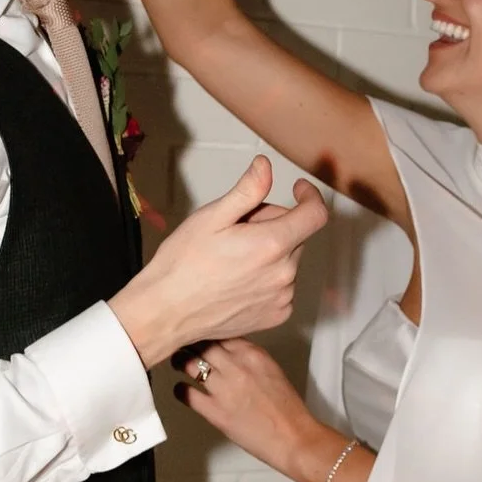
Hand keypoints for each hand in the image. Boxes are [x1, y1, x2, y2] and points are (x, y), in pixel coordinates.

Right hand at [109, 155, 327, 367]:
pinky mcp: (276, 315)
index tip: (298, 190)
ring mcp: (281, 297)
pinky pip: (282, 286)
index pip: (315, 215)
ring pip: (287, 261)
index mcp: (271, 245)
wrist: (167, 311)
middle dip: (272, 225)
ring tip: (233, 260)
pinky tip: (238, 280)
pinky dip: (267, 278)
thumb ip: (247, 190)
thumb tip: (266, 167)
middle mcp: (283, 274)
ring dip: (270, 253)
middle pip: (294, 235)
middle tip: (236, 230)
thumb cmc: (183, 264)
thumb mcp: (212, 217)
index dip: (309, 196)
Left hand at [174, 338, 319, 477]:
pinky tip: (181, 390)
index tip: (200, 335)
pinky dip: (180, 390)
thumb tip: (227, 353)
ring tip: (178, 363)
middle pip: (202, 344)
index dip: (206, 333)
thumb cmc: (287, 409)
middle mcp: (237, 367)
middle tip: (183, 346)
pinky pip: (187, 395)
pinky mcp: (216, 412)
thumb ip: (249, 358)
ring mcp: (224, 389)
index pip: (221, 333)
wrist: (294, 438)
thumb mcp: (272, 371)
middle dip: (190, 343)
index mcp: (253, 354)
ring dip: (180, 362)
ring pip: (190, 364)